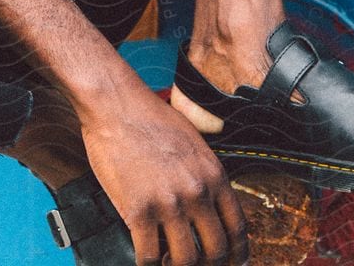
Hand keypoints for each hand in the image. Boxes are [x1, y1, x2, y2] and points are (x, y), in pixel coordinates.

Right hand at [75, 73, 247, 265]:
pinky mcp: (139, 211)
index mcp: (213, 175)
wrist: (116, 104)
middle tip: (199, 265)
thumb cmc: (149, 118)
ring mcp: (168, 203)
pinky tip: (147, 261)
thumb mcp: (192, 141)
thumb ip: (204, 174)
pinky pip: (149, 256)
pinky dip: (149, 265)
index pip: (237, 227)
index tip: (233, 262)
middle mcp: (196, 192)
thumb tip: (207, 203)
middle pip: (215, 250)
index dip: (237, 253)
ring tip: (168, 263)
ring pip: (185, 260)